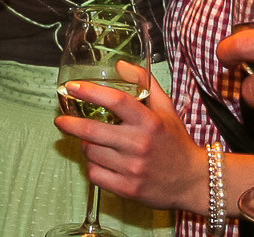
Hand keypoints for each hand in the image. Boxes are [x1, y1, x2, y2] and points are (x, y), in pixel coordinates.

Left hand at [55, 62, 207, 211]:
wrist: (192, 181)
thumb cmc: (176, 142)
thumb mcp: (166, 108)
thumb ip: (144, 83)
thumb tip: (120, 65)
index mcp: (149, 121)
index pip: (116, 100)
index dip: (90, 92)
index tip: (72, 87)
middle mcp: (140, 144)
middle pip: (93, 131)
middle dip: (70, 124)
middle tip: (61, 120)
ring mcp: (133, 169)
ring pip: (91, 153)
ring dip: (86, 146)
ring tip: (93, 143)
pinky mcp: (128, 189)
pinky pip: (95, 174)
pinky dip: (93, 167)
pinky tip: (101, 161)